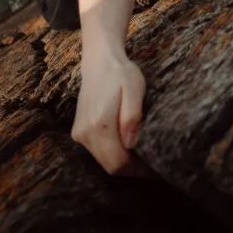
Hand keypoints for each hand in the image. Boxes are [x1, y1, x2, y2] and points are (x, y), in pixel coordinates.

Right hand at [71, 48, 146, 175]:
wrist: (99, 62)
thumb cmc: (121, 74)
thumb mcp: (134, 89)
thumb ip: (132, 116)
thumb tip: (132, 144)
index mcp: (100, 125)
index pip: (118, 163)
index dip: (137, 170)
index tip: (154, 165)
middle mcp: (86, 133)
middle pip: (109, 166)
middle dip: (130, 168)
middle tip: (151, 162)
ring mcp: (79, 133)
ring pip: (102, 160)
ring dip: (121, 161)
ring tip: (140, 153)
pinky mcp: (78, 131)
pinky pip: (96, 151)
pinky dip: (111, 152)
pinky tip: (125, 143)